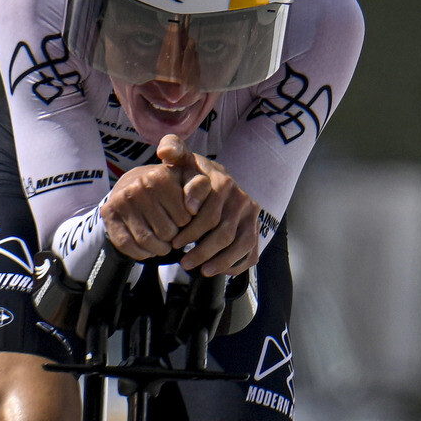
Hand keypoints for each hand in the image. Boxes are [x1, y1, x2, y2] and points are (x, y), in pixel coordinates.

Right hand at [101, 158, 191, 258]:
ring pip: (147, 241)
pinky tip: (148, 248)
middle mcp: (140, 187)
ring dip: (159, 248)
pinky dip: (140, 253)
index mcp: (161, 177)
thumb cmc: (167, 187)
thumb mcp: (187, 181)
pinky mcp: (109, 215)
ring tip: (163, 242)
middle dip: (173, 237)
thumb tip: (193, 209)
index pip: (185, 218)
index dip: (186, 224)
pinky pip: (127, 245)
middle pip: (167, 232)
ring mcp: (122, 201)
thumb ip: (199, 188)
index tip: (182, 218)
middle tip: (171, 231)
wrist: (133, 184)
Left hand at [159, 135, 261, 276]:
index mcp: (223, 183)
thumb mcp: (184, 160)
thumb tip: (165, 152)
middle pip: (223, 233)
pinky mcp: (255, 230)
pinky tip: (218, 270)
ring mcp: (251, 216)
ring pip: (240, 245)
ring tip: (201, 270)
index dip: (191, 232)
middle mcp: (241, 199)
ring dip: (220, 261)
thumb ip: (173, 151)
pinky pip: (250, 253)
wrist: (218, 182)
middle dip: (201, 251)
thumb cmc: (195, 175)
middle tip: (183, 262)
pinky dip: (235, 265)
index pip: (209, 214)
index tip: (175, 242)